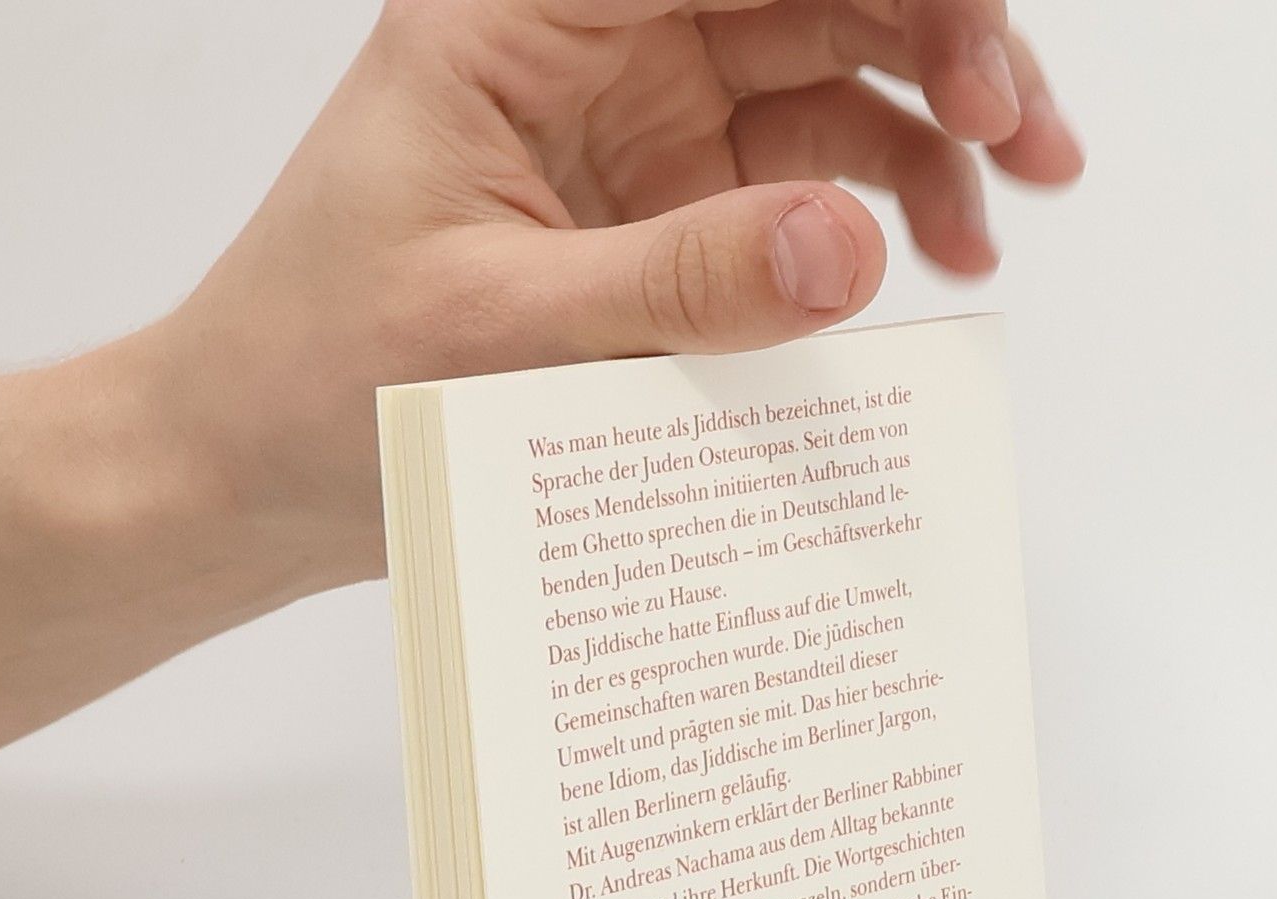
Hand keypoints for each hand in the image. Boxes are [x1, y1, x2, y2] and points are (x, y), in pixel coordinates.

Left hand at [126, 0, 1082, 590]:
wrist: (250, 475)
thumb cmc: (315, 381)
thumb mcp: (493, 335)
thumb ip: (676, 288)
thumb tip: (854, 247)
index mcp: (524, 15)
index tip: (978, 57)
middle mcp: (592, 48)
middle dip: (940, 40)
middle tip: (1026, 140)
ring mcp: (635, 132)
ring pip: (824, 78)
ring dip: (928, 133)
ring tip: (1001, 218)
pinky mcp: (658, 218)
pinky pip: (798, 185)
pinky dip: (874, 213)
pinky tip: (930, 260)